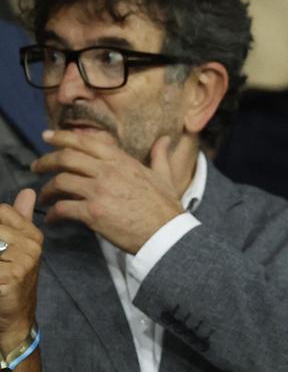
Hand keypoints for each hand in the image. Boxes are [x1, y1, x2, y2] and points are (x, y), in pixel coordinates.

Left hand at [0, 189, 42, 350]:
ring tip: (0, 267)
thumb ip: (20, 218)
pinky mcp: (12, 276)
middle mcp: (31, 245)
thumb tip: (29, 191)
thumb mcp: (18, 247)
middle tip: (0, 255)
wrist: (15, 317)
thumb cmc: (11, 280)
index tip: (0, 244)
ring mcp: (24, 260)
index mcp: (32, 235)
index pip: (2, 211)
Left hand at [32, 131, 183, 253]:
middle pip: (65, 158)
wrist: (168, 234)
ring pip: (60, 182)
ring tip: (44, 196)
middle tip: (36, 167)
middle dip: (45, 161)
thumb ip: (160, 156)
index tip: (47, 136)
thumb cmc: (167, 208)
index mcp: (121, 161)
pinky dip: (53, 213)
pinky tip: (52, 218)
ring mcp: (99, 191)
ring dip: (47, 189)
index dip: (61, 137)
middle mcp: (107, 171)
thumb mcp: (165, 177)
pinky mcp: (93, 213)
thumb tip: (165, 140)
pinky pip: (63, 208)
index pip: (84, 142)